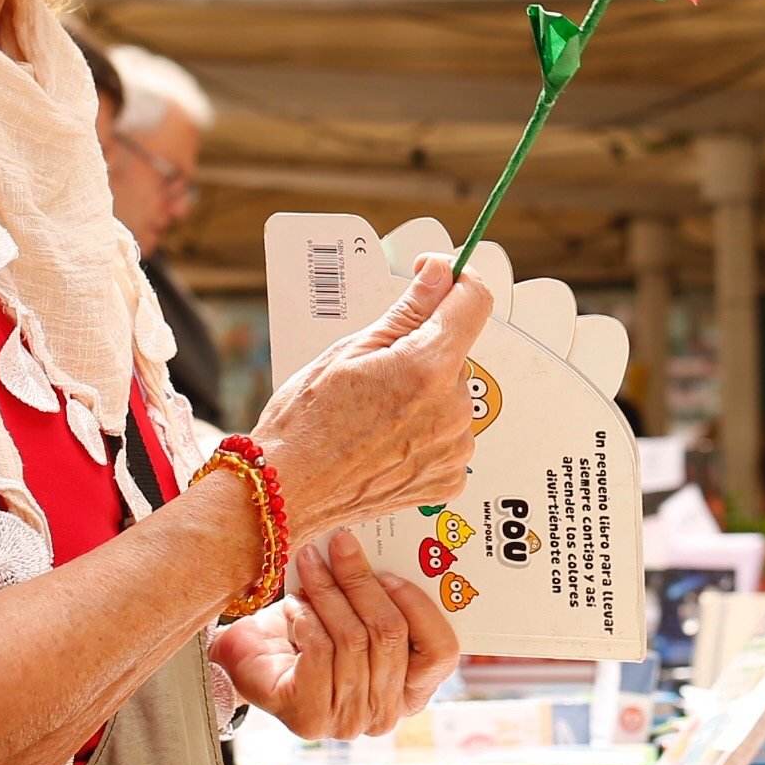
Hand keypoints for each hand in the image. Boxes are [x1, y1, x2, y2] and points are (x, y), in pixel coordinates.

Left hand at [211, 526, 462, 737]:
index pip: (440, 653)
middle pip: (390, 635)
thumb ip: (379, 591)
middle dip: (362, 582)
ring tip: (311, 563)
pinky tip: (294, 604)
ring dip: (328, 592)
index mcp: (411, 690)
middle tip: (340, 544)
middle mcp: (386, 713)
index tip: (388, 569)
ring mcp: (350, 721)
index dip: (419, 607)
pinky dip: (306, 618)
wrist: (251, 662)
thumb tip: (381, 546)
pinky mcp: (311, 717)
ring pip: (353, 639)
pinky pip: (320, 651)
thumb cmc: (307, 633)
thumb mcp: (353, 610)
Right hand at [251, 252, 493, 526]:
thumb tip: (440, 272)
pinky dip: (424, 432)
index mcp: (428, 368)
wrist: (289, 491)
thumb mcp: (351, 349)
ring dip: (425, 394)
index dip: (454, 281)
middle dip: (426, 349)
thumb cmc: (306, 421)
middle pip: (457, 354)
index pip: (474, 301)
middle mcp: (452, 411)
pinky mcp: (448, 479)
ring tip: (375, 413)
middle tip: (376, 370)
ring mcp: (454, 450)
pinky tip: (385, 440)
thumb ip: (409, 310)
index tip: (434, 279)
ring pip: (452, 396)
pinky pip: (448, 436)